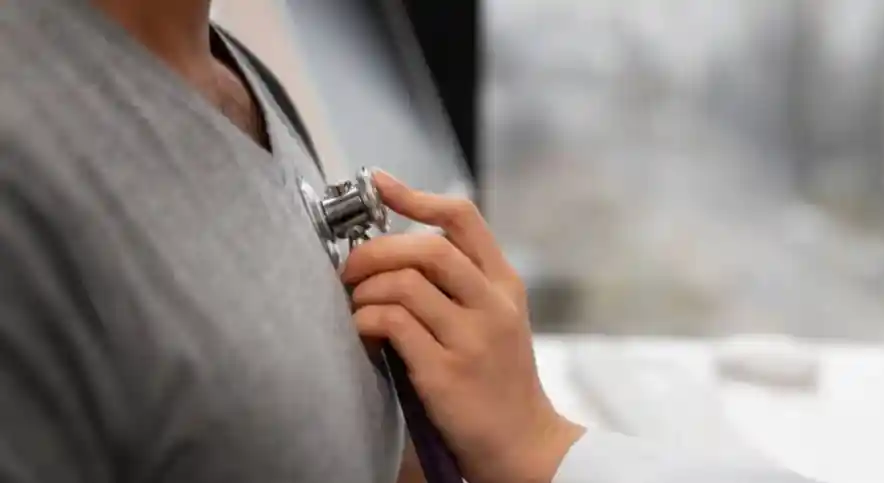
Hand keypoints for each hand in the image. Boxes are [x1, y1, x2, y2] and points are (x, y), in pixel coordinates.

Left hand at [342, 172, 585, 482]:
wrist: (522, 440)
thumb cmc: (499, 378)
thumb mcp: (499, 319)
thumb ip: (463, 282)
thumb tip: (398, 248)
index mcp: (504, 284)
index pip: (463, 219)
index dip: (416, 196)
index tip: (379, 184)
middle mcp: (492, 304)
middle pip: (426, 247)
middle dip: (375, 250)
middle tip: (351, 268)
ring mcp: (471, 338)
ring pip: (403, 284)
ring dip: (366, 291)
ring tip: (359, 307)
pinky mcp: (445, 371)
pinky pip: (392, 324)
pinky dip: (367, 321)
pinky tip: (366, 332)